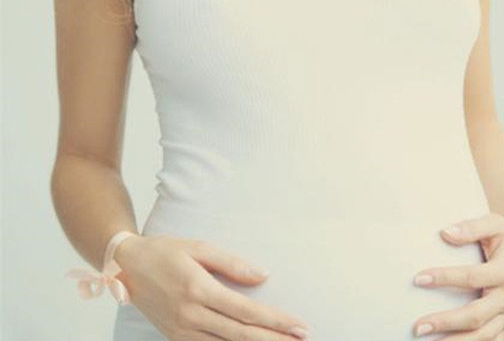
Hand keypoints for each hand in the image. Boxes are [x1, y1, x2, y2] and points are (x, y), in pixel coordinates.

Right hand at [113, 234, 310, 340]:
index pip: (246, 311)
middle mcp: (190, 315)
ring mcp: (181, 330)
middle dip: (274, 340)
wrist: (126, 266)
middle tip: (302, 340)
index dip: (276, 321)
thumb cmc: (165, 251)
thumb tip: (264, 276)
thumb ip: (232, 264)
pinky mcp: (174, 337)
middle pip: (241, 335)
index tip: (300, 326)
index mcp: (198, 289)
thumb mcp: (199, 247)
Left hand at [411, 212, 503, 339]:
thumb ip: (471, 227)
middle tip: (418, 326)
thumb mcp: (495, 223)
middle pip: (476, 315)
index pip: (472, 277)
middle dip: (446, 322)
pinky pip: (493, 340)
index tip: (418, 279)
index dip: (445, 278)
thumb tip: (445, 233)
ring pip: (484, 335)